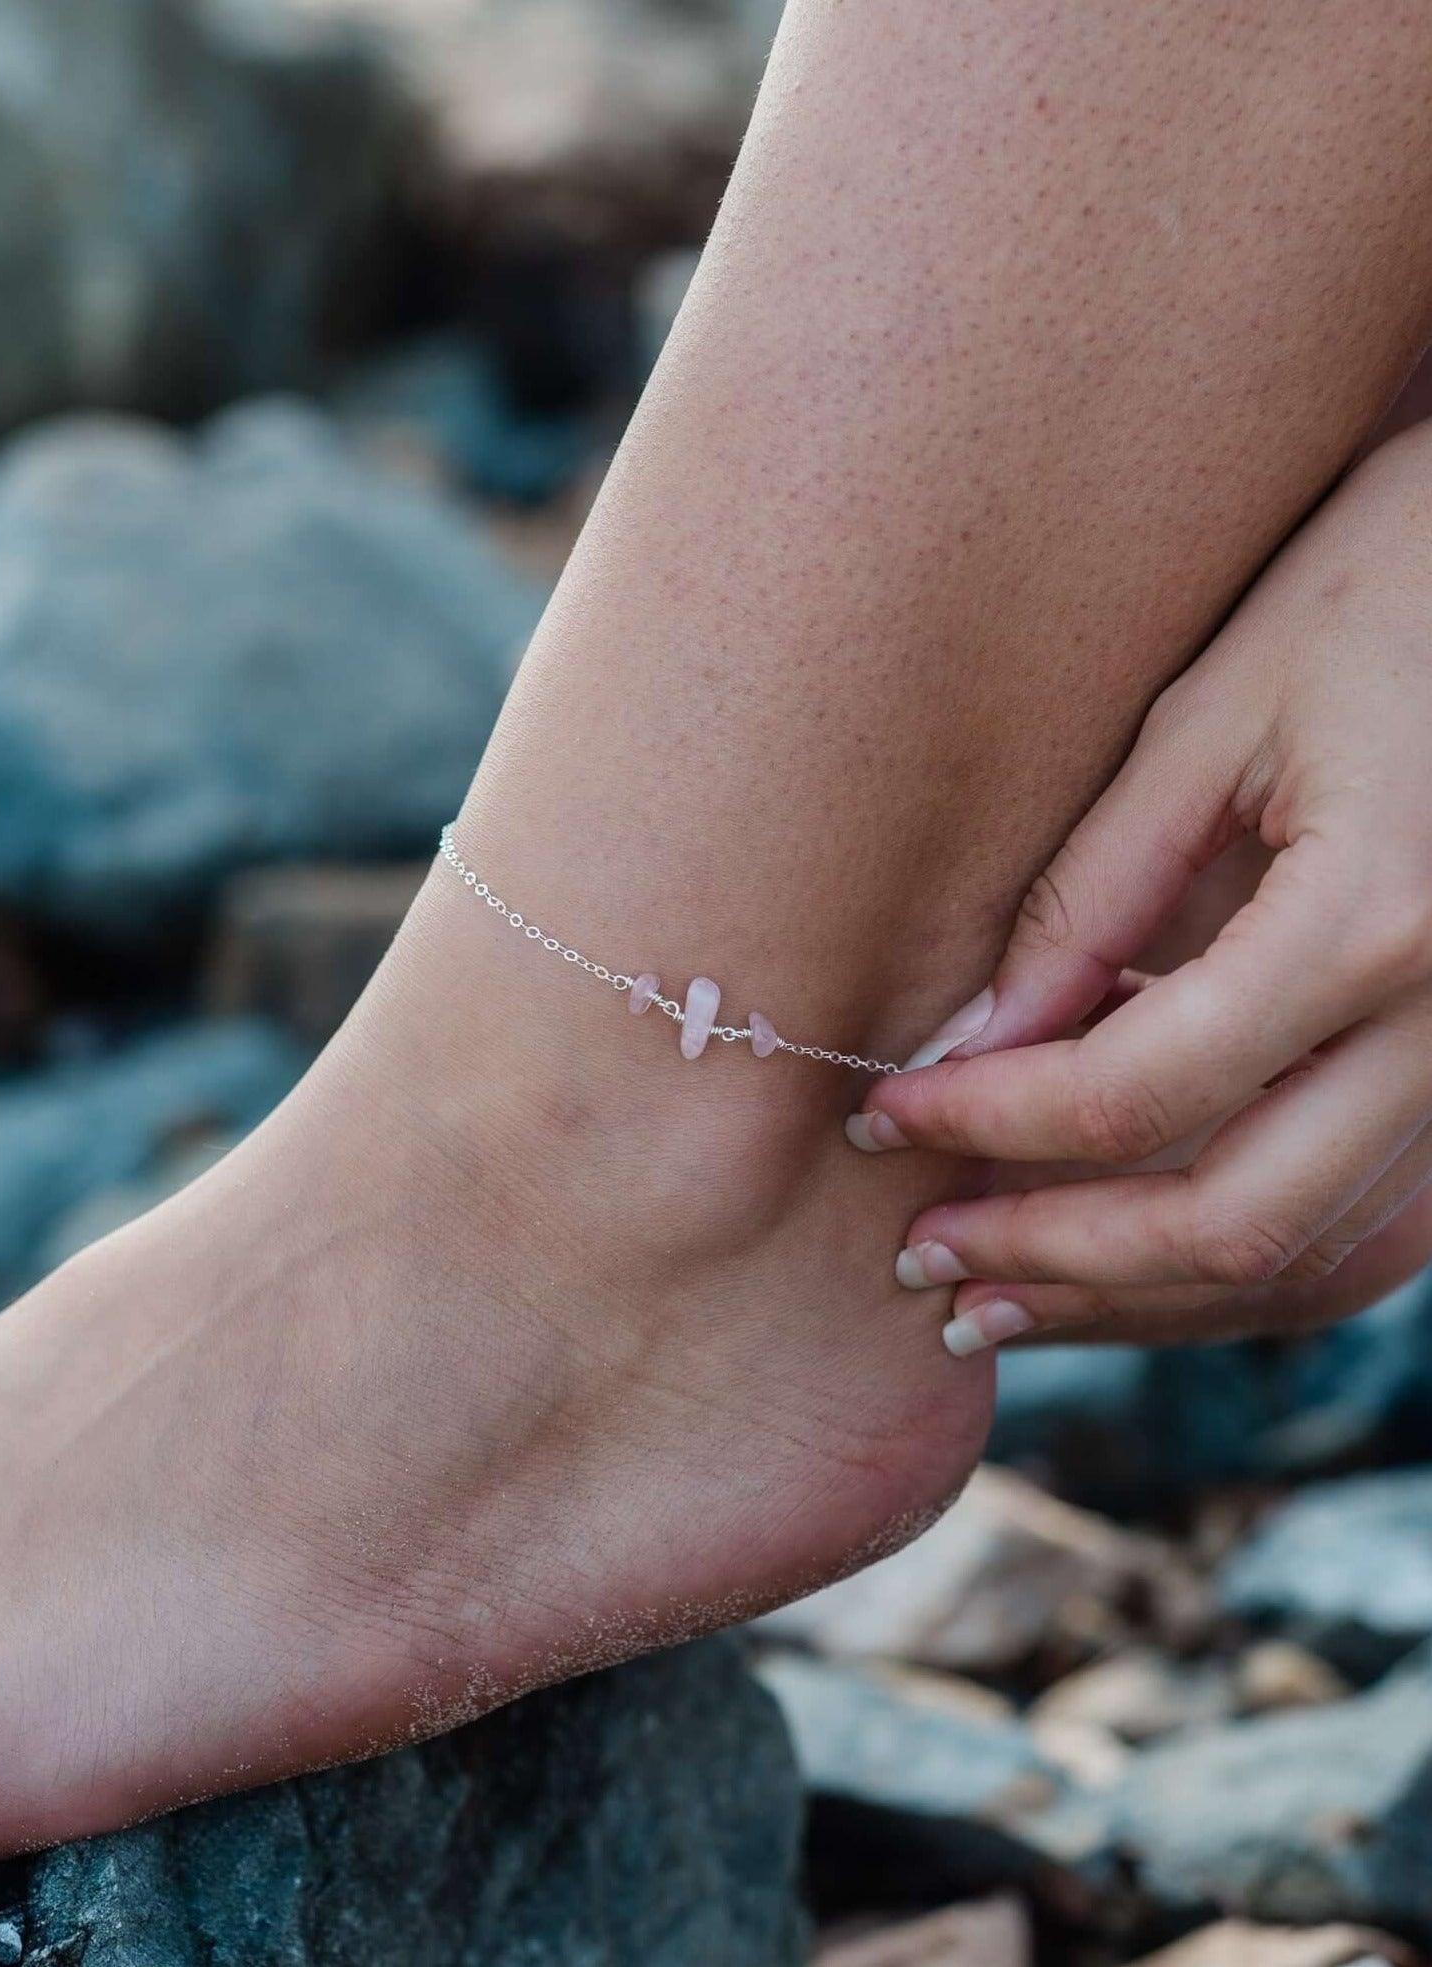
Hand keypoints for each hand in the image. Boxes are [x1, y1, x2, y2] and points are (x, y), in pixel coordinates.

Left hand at [847, 427, 1431, 1353]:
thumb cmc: (1379, 597)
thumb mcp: (1208, 724)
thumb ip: (1087, 904)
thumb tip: (965, 1048)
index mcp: (1373, 922)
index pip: (1130, 1092)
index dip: (982, 1125)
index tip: (877, 1120)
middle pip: (1230, 1223)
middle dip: (1053, 1260)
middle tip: (918, 1260)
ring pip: (1312, 1261)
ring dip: (1144, 1302)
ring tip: (1001, 1302)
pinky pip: (1372, 1233)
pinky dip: (1242, 1270)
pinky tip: (1131, 1267)